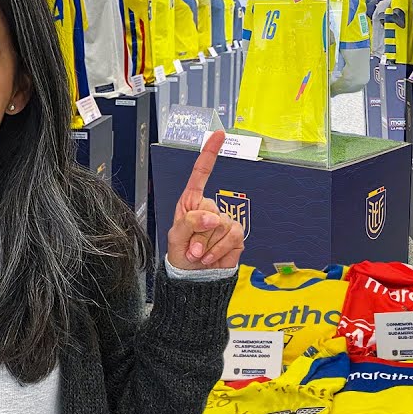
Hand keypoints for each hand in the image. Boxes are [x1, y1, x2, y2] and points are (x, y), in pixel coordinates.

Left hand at [167, 131, 244, 270]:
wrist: (194, 279)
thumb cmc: (181, 255)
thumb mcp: (176, 238)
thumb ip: (190, 223)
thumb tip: (212, 217)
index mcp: (191, 203)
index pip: (201, 174)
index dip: (210, 153)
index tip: (219, 134)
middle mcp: (208, 209)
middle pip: (208, 209)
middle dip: (198, 232)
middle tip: (191, 248)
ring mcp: (223, 221)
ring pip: (220, 225)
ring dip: (207, 245)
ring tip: (200, 254)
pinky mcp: (235, 235)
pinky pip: (232, 236)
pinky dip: (219, 250)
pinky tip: (211, 257)